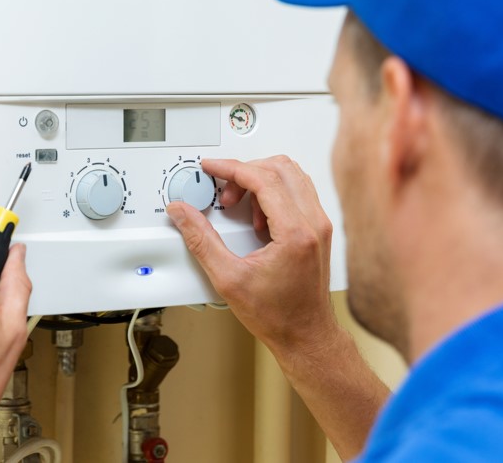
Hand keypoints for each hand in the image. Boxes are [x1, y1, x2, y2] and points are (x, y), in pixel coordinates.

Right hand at [166, 156, 338, 357]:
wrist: (305, 336)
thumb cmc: (278, 316)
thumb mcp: (228, 278)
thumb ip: (201, 240)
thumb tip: (182, 213)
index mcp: (295, 232)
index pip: (263, 178)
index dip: (231, 167)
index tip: (211, 167)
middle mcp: (314, 223)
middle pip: (280, 168)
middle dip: (245, 172)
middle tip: (223, 192)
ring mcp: (319, 225)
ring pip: (292, 176)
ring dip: (260, 181)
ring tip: (239, 206)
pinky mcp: (318, 230)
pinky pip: (297, 192)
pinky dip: (273, 193)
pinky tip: (256, 218)